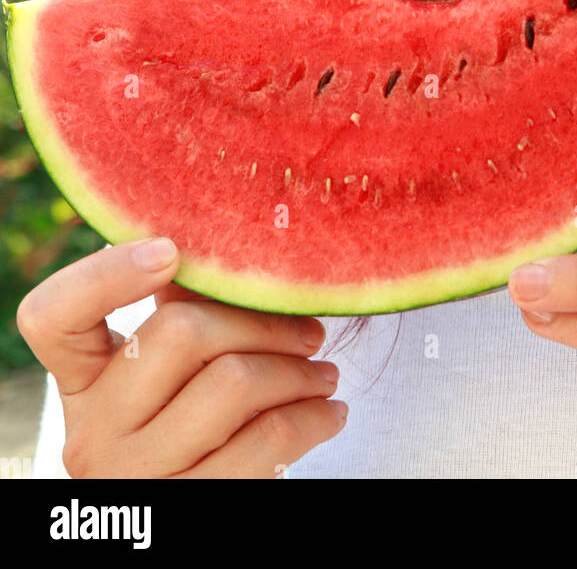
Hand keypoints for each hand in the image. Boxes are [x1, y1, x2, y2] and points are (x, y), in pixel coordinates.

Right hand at [17, 238, 346, 477]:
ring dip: (298, 370)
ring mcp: (137, 476)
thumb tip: (233, 250)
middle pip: (179, 333)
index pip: (51, 316)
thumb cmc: (191, 428)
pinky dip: (312, 417)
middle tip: (308, 329)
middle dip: (262, 321)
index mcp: (82, 381)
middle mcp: (94, 432)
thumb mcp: (166, 380)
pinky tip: (329, 411)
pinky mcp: (191, 505)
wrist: (184, 521)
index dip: (106, 274)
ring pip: (234, 384)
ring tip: (324, 371)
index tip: (171, 249)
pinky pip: (267, 440)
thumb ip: (181, 315)